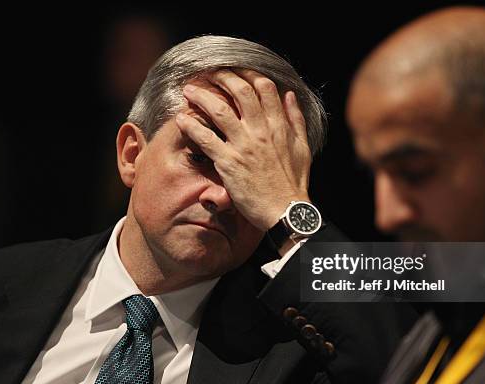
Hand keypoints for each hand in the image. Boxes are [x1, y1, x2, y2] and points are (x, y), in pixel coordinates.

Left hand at [175, 69, 311, 230]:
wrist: (285, 210)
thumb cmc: (293, 183)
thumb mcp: (302, 147)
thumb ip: (296, 119)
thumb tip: (289, 95)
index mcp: (279, 126)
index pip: (264, 88)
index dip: (248, 74)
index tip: (236, 72)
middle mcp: (261, 130)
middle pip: (240, 91)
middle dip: (223, 77)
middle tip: (210, 74)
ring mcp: (244, 145)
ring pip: (219, 110)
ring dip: (202, 96)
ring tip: (190, 90)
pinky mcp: (229, 162)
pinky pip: (206, 138)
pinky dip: (192, 126)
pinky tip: (181, 119)